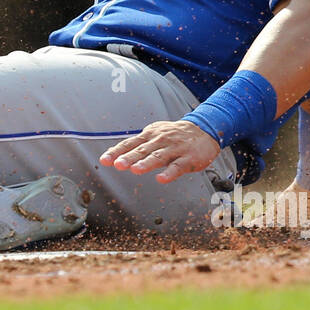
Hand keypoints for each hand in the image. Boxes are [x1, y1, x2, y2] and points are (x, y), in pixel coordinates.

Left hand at [99, 120, 220, 183]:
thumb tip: (115, 156)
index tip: (105, 160)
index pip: (130, 143)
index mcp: (150, 135)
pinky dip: (169, 173)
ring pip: (159, 157)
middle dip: (129, 157)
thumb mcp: (154, 135)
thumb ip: (137, 146)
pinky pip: (178, 166)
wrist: (204, 130)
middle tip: (118, 165)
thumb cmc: (174, 136)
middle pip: (143, 150)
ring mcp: (175, 149)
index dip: (117, 152)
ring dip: (146, 163)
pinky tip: (161, 179)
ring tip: (135, 170)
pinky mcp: (188, 158)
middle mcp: (160, 140)